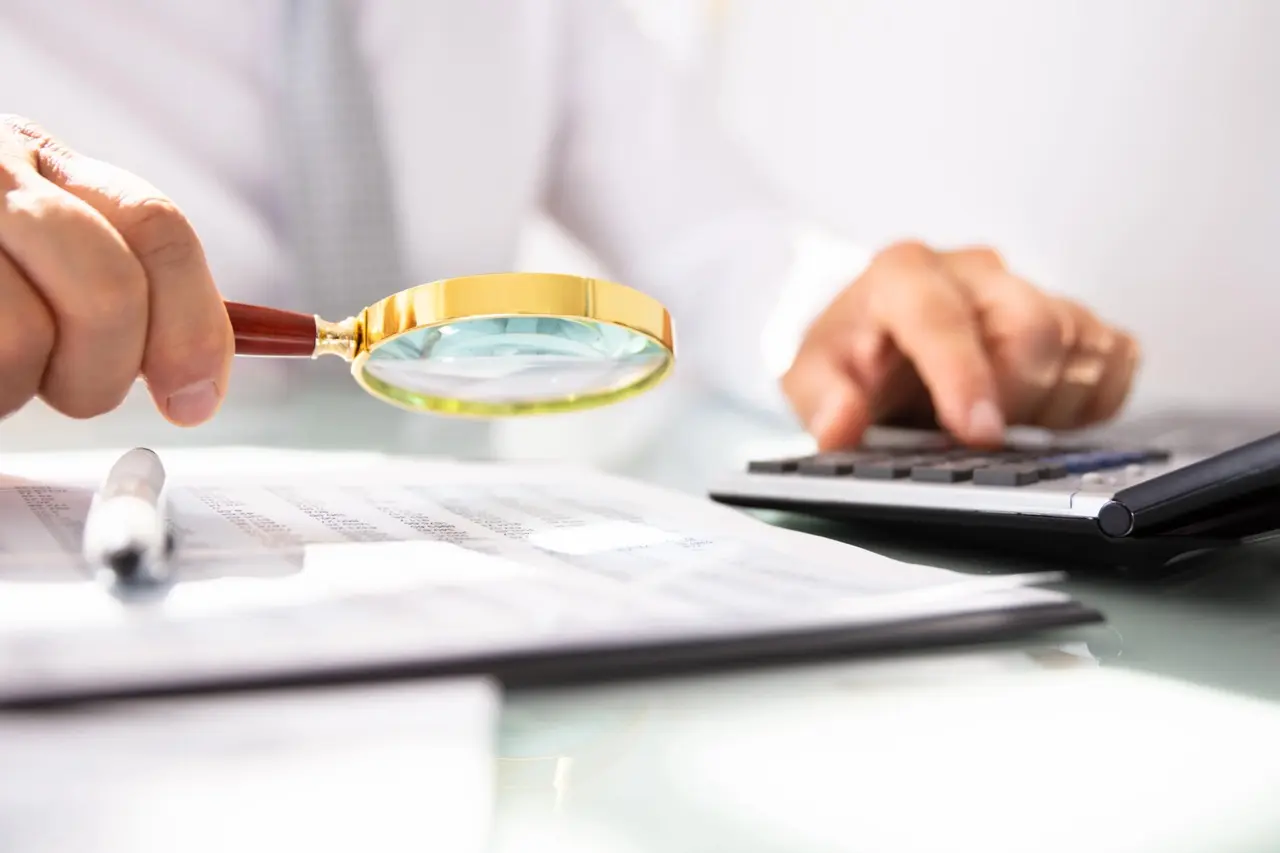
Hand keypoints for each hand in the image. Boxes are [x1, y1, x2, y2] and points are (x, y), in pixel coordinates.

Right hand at [0, 116, 231, 423]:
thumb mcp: (41, 248)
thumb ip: (117, 284)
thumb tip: (199, 387)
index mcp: (48, 164)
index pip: (159, 228)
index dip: (196, 325)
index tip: (197, 398)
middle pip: (110, 292)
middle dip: (107, 371)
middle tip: (72, 387)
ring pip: (24, 341)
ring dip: (22, 387)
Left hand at [782, 241, 1138, 448]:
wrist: (881, 339)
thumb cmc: (853, 356)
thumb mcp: (812, 380)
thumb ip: (822, 402)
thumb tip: (840, 424)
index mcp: (903, 275)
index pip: (943, 318)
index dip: (965, 378)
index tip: (978, 435)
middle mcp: (973, 270)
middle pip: (1033, 327)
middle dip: (1015, 399)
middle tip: (981, 437)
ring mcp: (1027, 286)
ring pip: (1080, 344)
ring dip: (1051, 404)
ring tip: (1000, 419)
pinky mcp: (1069, 312)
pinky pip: (1114, 354)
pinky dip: (1091, 396)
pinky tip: (1041, 410)